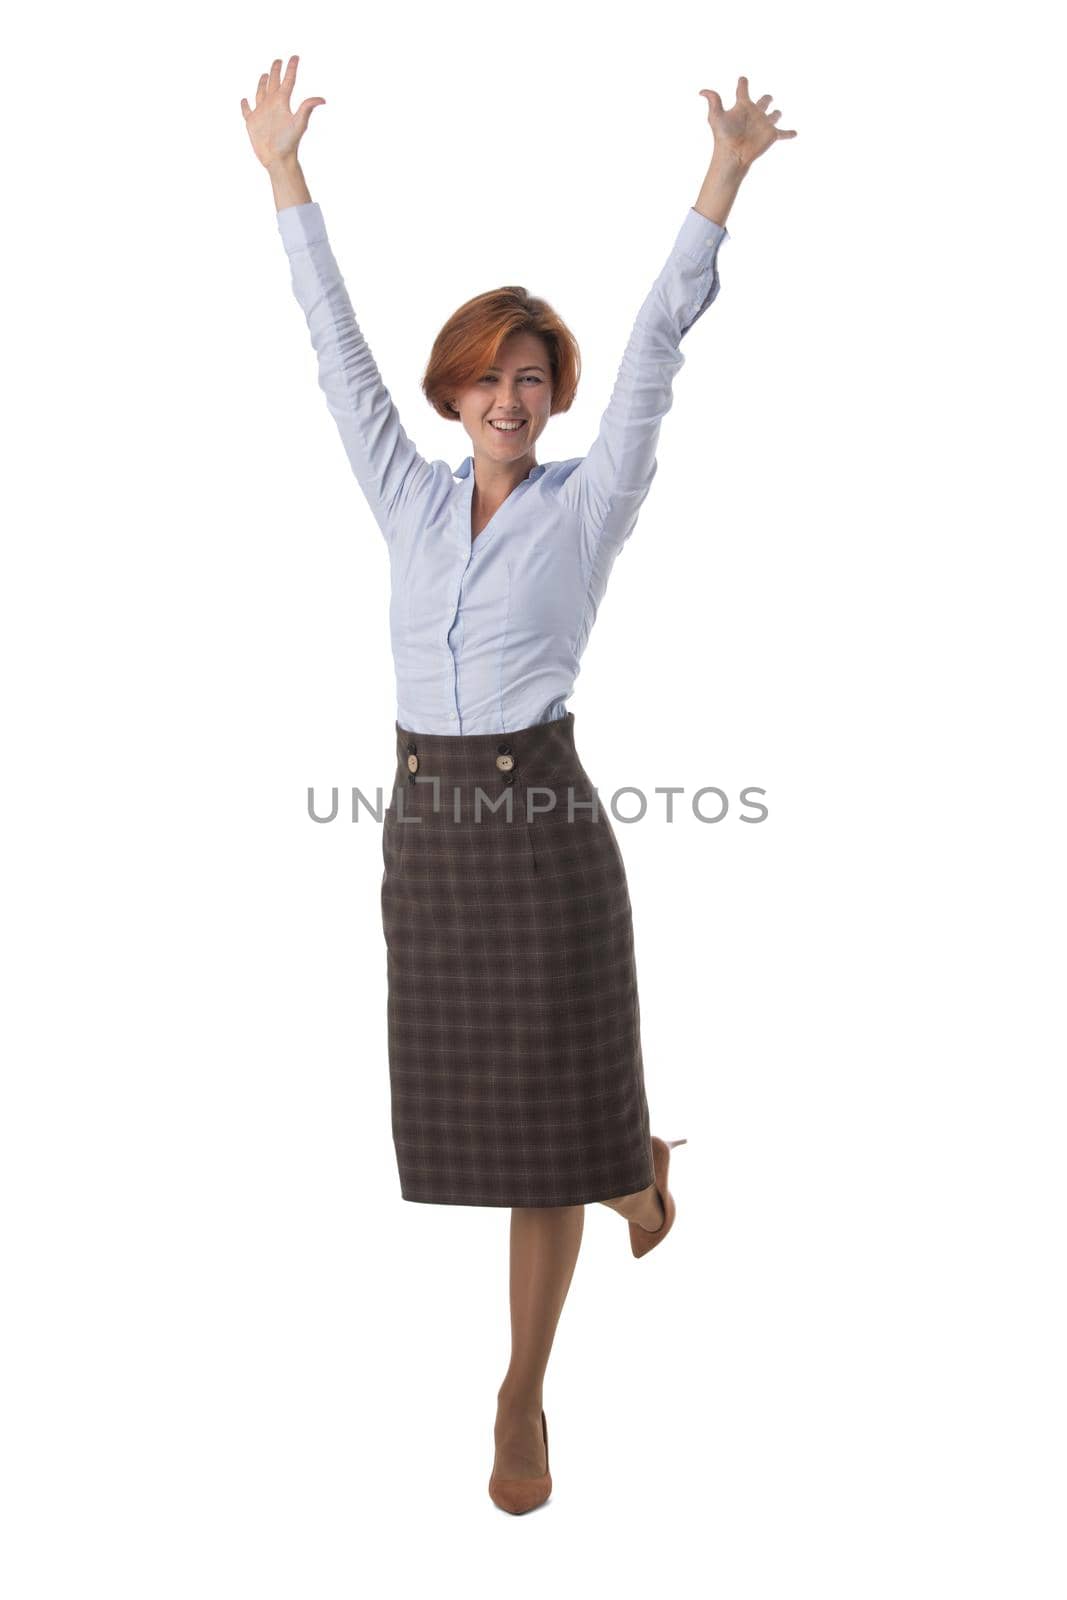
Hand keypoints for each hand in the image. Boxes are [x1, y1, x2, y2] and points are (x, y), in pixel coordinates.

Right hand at [241, 55, 324, 169]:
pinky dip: (245, 104)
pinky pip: (247, 110)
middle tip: (278, 60)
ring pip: (261, 93)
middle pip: (274, 83)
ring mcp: (261, 113)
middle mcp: (272, 105)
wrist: (278, 159)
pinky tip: (244, 99)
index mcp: (283, 103)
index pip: (288, 81)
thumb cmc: (289, 143)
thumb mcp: (299, 123)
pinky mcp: (252, 122)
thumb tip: (323, 99)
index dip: (292, 68)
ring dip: (262, 83)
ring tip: (264, 74)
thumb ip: (307, 108)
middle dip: (276, 71)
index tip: (295, 57)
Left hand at [699, 76, 796, 169]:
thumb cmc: (723, 136)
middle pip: (764, 101)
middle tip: (767, 98)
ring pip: (775, 115)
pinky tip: (795, 133)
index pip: (743, 89)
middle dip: (766, 98)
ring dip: (777, 114)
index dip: (743, 83)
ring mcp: (764, 124)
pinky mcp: (771, 135)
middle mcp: (755, 113)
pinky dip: (789, 133)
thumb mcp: (717, 116)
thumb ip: (713, 101)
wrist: (733, 155)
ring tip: (777, 114)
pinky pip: (783, 133)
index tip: (742, 81)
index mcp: (743, 105)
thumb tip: (701, 91)